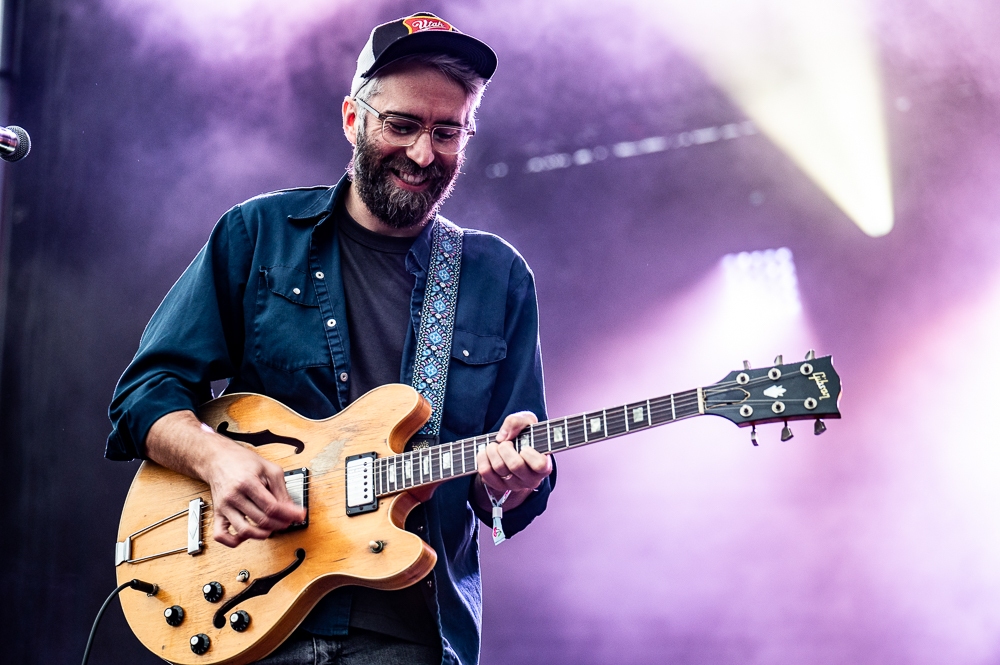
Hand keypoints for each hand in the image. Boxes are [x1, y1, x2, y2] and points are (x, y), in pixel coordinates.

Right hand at [145, 411, 305, 547]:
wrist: (218, 459)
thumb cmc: (243, 462)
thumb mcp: (269, 469)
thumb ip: (282, 490)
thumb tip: (292, 509)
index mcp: (248, 483)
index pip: (272, 507)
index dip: (288, 514)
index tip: (299, 516)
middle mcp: (233, 496)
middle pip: (260, 520)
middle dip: (279, 524)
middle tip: (288, 522)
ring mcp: (224, 507)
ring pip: (244, 531)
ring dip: (262, 534)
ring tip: (271, 528)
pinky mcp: (217, 514)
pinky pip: (221, 535)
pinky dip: (234, 541)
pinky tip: (247, 535)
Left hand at [476, 411, 552, 493]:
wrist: (514, 450)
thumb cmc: (525, 436)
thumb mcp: (527, 422)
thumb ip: (518, 422)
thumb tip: (502, 437)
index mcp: (544, 467)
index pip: (539, 465)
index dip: (529, 453)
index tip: (525, 447)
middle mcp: (530, 480)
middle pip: (515, 465)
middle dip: (506, 447)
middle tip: (506, 443)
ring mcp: (514, 485)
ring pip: (499, 467)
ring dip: (492, 450)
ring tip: (494, 445)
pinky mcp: (498, 486)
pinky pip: (485, 473)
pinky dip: (482, 458)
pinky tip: (485, 452)